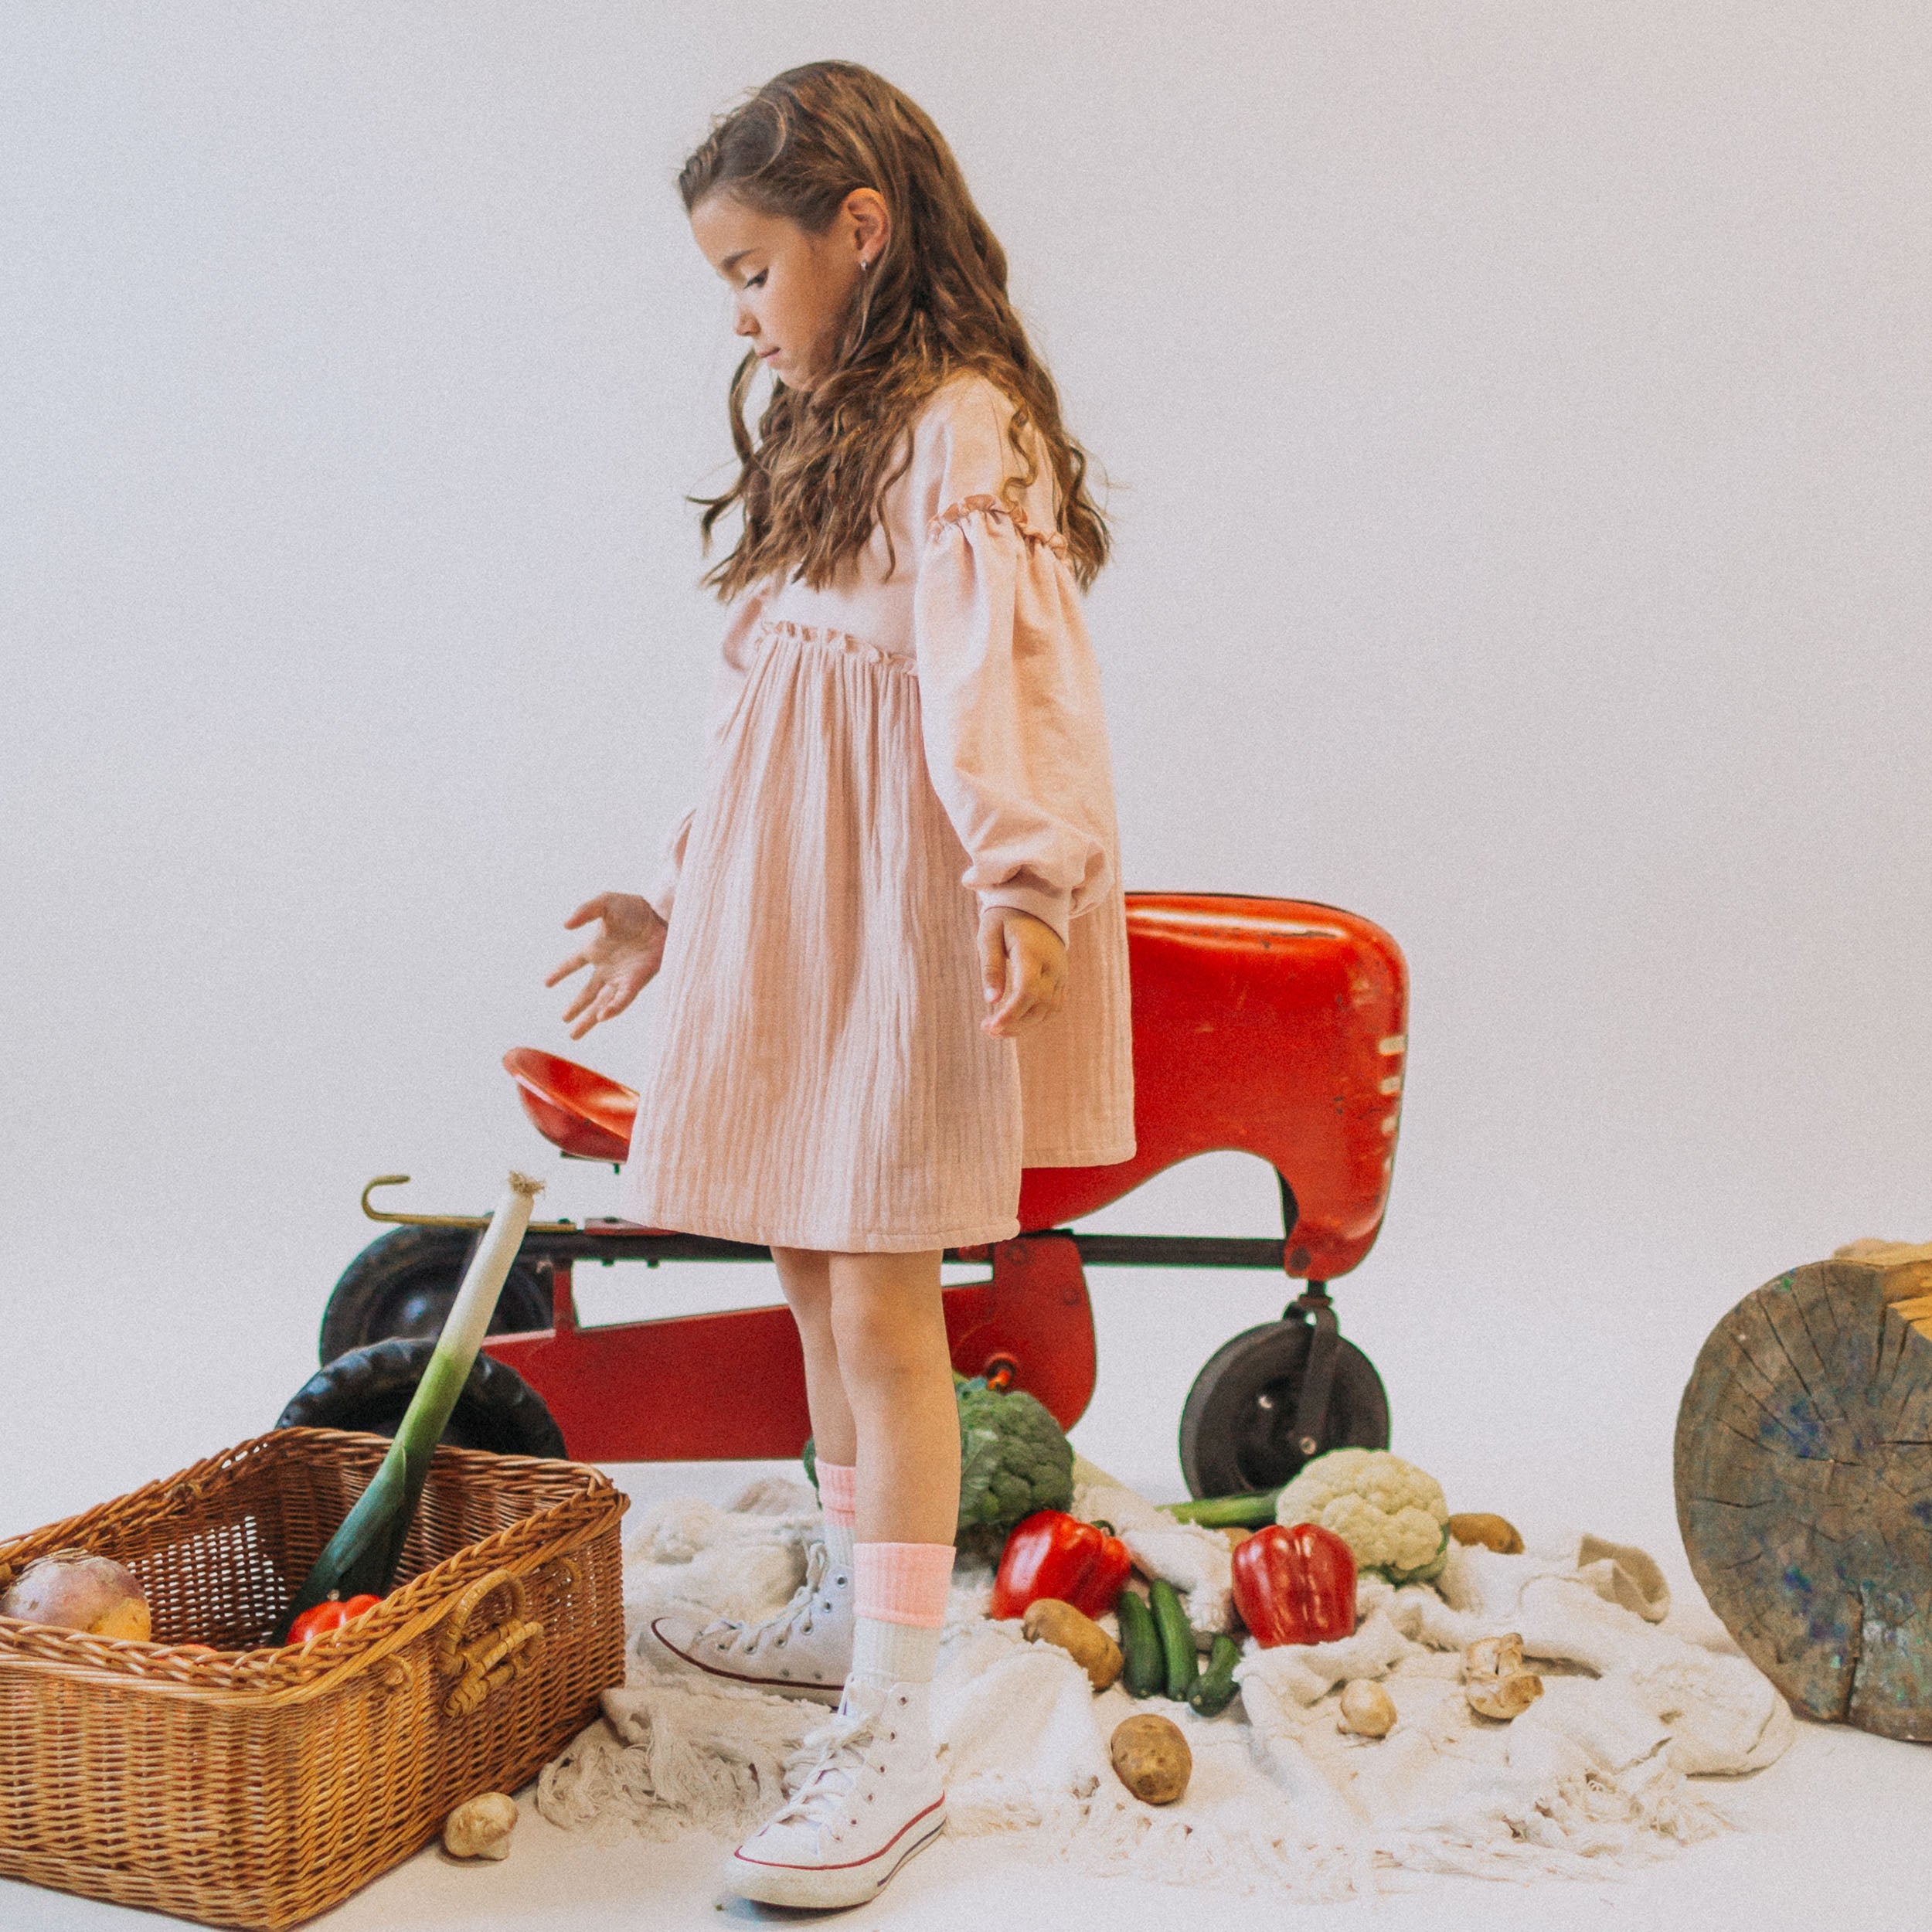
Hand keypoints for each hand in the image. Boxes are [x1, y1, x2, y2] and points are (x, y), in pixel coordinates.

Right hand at [546, 893, 667, 1039]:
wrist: (663, 914)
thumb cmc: (635, 907)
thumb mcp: (606, 903)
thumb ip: (585, 911)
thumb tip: (565, 925)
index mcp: (595, 948)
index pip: (572, 963)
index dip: (559, 972)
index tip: (546, 983)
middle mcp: (607, 967)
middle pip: (587, 992)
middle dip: (576, 1007)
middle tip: (564, 1020)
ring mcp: (622, 976)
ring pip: (602, 1003)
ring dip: (589, 1018)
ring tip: (574, 1035)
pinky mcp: (637, 980)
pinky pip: (622, 998)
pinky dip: (613, 1008)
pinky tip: (602, 1017)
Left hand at [978, 907, 1066, 1038]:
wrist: (1034, 906)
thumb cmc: (1004, 920)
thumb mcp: (989, 936)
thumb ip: (990, 967)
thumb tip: (991, 1000)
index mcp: (1032, 952)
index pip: (1027, 990)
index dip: (1011, 1013)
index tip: (991, 1026)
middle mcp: (1052, 965)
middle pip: (1039, 1005)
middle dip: (1014, 1024)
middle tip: (987, 1029)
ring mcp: (1061, 973)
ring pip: (1048, 1010)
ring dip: (1024, 1025)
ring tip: (998, 1029)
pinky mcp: (1062, 979)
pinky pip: (1054, 1006)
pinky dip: (1037, 1018)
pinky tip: (1016, 1021)